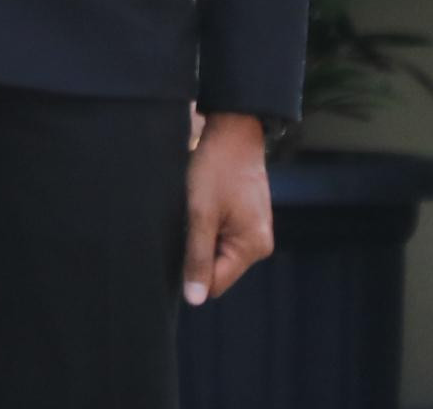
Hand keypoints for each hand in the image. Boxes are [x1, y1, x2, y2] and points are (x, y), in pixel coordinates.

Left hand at [182, 111, 272, 305]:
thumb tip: (195, 299)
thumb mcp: (200, 213)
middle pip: (217, 269)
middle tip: (184, 222)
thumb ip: (197, 256)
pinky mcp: (246, 220)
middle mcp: (258, 245)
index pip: (216, 283)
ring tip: (194, 211)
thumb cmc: (215, 170)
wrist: (233, 133)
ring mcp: (254, 232)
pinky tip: (200, 206)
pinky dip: (206, 226)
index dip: (191, 273)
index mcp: (252, 248)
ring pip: (217, 252)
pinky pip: (221, 236)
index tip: (174, 247)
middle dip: (196, 252)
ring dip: (199, 237)